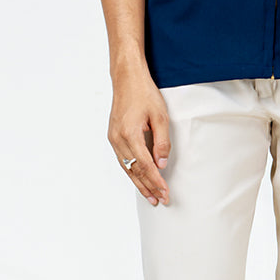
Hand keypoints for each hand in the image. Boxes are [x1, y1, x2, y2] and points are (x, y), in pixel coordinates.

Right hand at [108, 59, 170, 205]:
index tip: (165, 192)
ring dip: (138, 183)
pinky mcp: (113, 136)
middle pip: (134, 171)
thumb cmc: (144, 94)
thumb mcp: (160, 116)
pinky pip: (122, 160)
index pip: (146, 166)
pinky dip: (131, 172)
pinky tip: (138, 179)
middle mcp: (118, 139)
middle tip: (160, 200)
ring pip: (126, 168)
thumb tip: (162, 163)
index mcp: (130, 135)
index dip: (156, 181)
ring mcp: (113, 138)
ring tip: (150, 197)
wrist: (127, 78)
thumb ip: (162, 142)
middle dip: (148, 187)